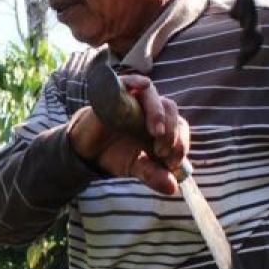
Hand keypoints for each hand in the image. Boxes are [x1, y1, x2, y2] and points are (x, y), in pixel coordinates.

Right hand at [67, 74, 189, 194]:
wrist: (87, 150)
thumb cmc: (116, 154)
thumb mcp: (136, 167)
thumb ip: (154, 175)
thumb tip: (173, 188)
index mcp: (162, 126)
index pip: (180, 127)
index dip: (181, 143)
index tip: (172, 162)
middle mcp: (151, 109)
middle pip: (170, 110)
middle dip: (172, 131)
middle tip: (163, 151)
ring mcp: (135, 99)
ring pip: (154, 96)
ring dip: (158, 113)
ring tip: (156, 133)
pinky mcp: (117, 92)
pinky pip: (129, 80)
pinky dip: (137, 80)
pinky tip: (142, 85)